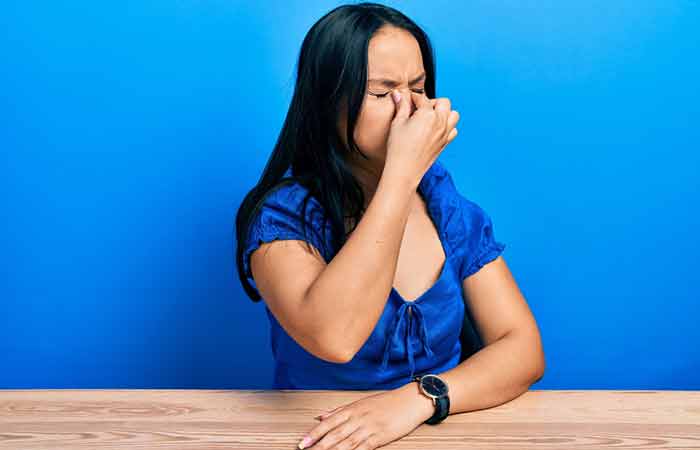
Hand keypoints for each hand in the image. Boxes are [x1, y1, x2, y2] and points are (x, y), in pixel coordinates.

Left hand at [298, 383, 434, 448]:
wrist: (410, 400)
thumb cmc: (387, 401)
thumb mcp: (361, 402)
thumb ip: (340, 411)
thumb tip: (321, 417)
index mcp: (352, 409)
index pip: (329, 423)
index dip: (314, 434)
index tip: (303, 442)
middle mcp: (358, 418)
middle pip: (335, 434)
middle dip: (319, 445)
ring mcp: (369, 427)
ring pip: (346, 442)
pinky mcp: (380, 436)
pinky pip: (364, 447)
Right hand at [384, 89, 459, 188]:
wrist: (405, 170)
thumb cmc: (399, 148)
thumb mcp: (397, 123)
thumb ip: (402, 106)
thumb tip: (399, 94)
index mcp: (428, 114)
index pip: (423, 98)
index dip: (414, 97)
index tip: (408, 99)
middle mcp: (440, 122)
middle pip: (444, 102)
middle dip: (433, 102)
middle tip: (421, 108)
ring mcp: (445, 133)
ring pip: (453, 114)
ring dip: (444, 112)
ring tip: (431, 117)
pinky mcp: (445, 143)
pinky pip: (454, 130)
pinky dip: (448, 126)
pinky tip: (436, 129)